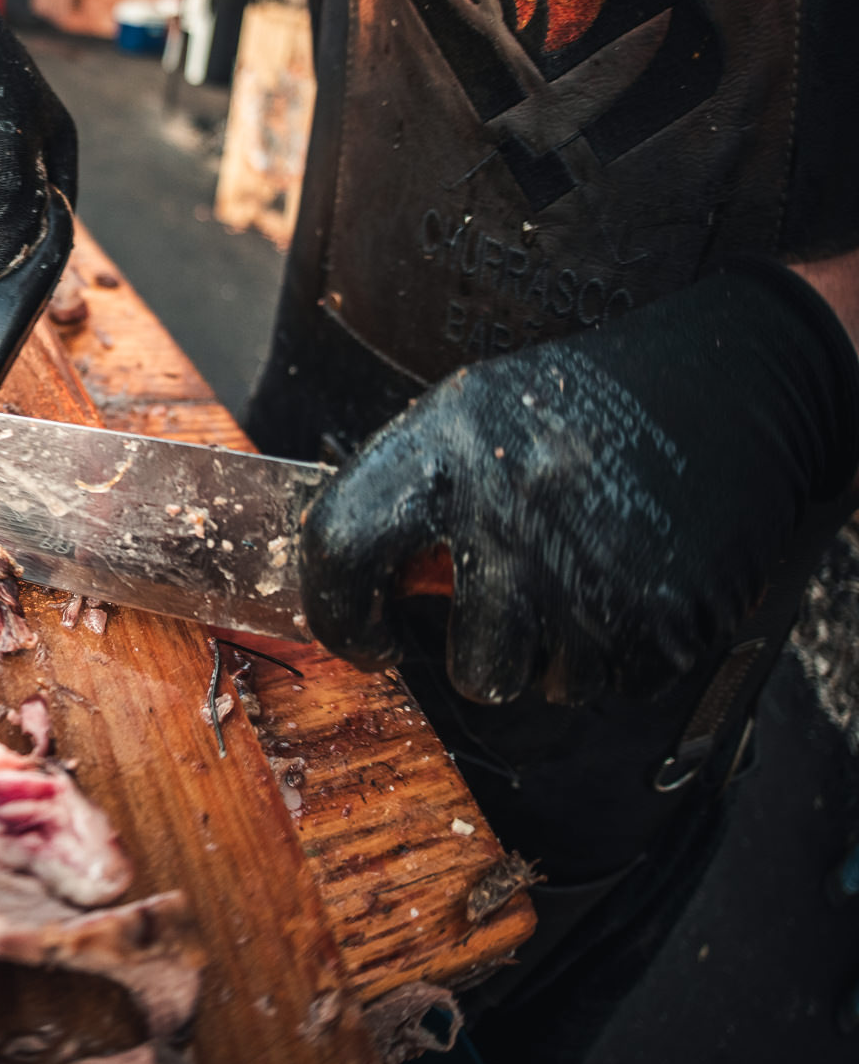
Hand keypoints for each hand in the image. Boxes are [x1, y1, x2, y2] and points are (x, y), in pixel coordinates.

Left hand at [300, 262, 858, 704]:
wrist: (726, 379)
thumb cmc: (577, 405)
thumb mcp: (468, 416)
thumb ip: (406, 497)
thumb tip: (351, 587)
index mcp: (442, 451)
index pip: (340, 547)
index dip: (337, 613)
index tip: (366, 635)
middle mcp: (511, 514)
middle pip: (474, 666)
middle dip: (484, 659)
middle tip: (502, 616)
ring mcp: (593, 569)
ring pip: (552, 684)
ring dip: (560, 653)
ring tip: (580, 576)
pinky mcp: (667, 611)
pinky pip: (621, 683)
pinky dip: (622, 651)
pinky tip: (628, 581)